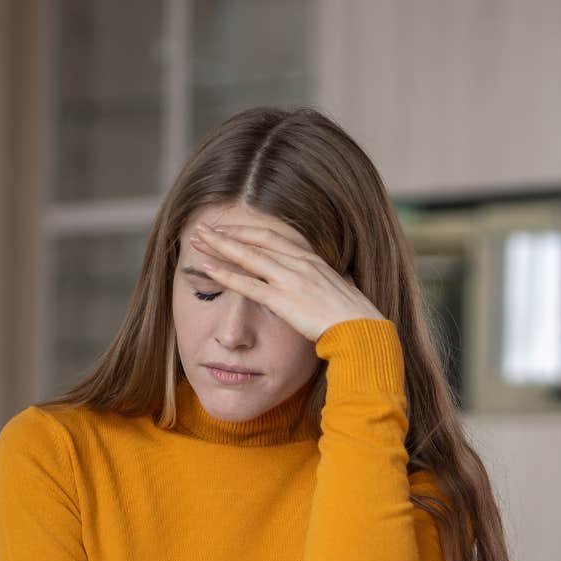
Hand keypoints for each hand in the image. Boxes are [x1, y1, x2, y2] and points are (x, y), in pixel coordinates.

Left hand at [186, 223, 384, 342]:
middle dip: (228, 234)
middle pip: (257, 241)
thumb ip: (328, 282)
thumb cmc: (356, 318)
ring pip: (248, 257)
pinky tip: (207, 268)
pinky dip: (226, 275)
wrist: (363, 331)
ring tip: (197, 240)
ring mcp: (292, 280)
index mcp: (314, 260)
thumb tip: (330, 280)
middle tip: (204, 228)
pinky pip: (249, 285)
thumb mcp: (341, 291)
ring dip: (220, 247)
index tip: (230, 229)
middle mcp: (301, 264)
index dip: (249, 231)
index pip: (275, 237)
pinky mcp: (284, 300)